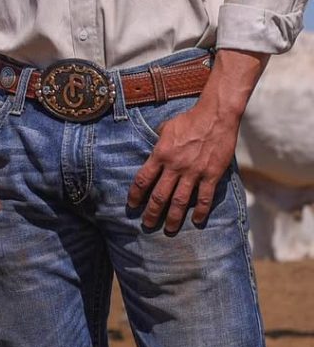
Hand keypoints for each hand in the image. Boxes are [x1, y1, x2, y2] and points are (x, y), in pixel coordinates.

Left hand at [126, 99, 238, 231]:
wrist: (215, 116)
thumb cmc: (188, 120)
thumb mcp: (166, 128)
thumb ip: (158, 142)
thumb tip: (153, 153)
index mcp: (161, 154)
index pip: (143, 179)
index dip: (135, 195)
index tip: (131, 205)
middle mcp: (175, 166)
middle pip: (159, 195)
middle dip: (152, 212)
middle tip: (147, 224)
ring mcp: (194, 172)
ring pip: (180, 201)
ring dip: (174, 218)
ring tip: (169, 230)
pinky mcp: (212, 175)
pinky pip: (205, 198)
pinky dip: (201, 211)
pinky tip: (196, 221)